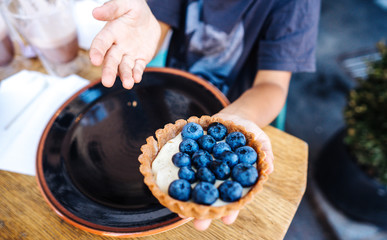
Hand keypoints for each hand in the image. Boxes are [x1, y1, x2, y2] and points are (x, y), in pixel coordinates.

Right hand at [89, 0, 160, 88]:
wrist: (147, 18)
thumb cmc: (132, 8)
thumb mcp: (124, 3)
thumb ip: (112, 8)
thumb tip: (95, 12)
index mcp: (110, 32)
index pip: (101, 43)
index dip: (97, 51)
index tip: (95, 60)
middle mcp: (117, 46)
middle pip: (111, 60)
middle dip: (109, 71)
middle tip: (107, 82)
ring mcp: (128, 54)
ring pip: (124, 67)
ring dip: (125, 76)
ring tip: (128, 84)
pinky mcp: (140, 59)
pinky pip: (138, 68)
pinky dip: (137, 74)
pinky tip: (137, 79)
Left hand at [185, 113, 273, 230]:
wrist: (232, 117)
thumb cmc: (249, 132)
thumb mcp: (261, 140)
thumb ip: (265, 153)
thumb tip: (269, 168)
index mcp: (235, 181)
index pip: (234, 200)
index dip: (231, 211)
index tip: (227, 220)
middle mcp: (218, 179)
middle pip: (212, 200)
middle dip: (204, 214)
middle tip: (199, 226)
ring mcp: (205, 170)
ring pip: (196, 188)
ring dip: (188, 200)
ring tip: (181, 212)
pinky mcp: (194, 159)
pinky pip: (186, 168)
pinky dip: (180, 176)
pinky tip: (173, 184)